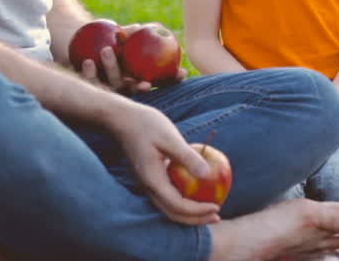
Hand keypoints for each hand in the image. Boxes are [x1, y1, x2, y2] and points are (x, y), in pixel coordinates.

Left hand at [78, 23, 184, 94]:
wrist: (79, 48)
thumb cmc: (107, 41)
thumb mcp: (121, 36)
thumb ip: (134, 33)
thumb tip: (151, 26)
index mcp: (137, 76)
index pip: (160, 80)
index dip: (173, 79)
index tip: (181, 73)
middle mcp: (123, 86)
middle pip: (136, 89)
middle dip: (142, 88)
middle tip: (147, 84)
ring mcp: (106, 89)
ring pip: (112, 84)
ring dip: (112, 69)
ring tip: (106, 50)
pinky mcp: (88, 88)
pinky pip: (90, 82)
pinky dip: (90, 73)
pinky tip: (88, 62)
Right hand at [106, 100, 220, 225]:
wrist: (122, 119)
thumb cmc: (146, 124)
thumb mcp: (170, 137)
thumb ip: (187, 157)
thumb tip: (207, 174)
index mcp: (153, 180)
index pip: (177, 205)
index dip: (198, 211)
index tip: (216, 208)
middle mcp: (149, 186)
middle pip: (173, 213)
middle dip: (195, 219)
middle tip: (217, 216)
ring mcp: (148, 183)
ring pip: (169, 207)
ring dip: (190, 213)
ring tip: (210, 209)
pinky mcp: (151, 177)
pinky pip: (169, 195)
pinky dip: (184, 199)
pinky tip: (198, 191)